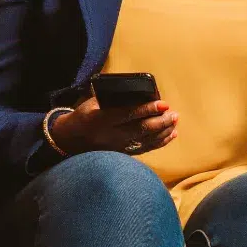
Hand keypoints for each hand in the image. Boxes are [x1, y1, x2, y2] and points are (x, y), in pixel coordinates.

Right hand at [48, 94, 177, 156]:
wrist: (71, 139)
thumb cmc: (84, 115)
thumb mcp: (93, 102)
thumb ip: (113, 99)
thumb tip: (140, 93)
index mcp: (101, 118)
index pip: (128, 114)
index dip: (147, 109)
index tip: (163, 104)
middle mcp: (110, 135)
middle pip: (141, 129)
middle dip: (161, 122)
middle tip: (174, 114)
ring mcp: (117, 147)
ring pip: (146, 141)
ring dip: (163, 131)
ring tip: (175, 121)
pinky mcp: (122, 154)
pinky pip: (145, 149)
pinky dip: (160, 142)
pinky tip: (171, 134)